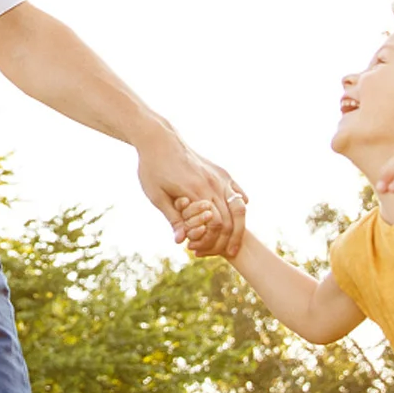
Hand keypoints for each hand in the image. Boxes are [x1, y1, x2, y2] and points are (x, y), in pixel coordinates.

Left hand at [133, 128, 246, 256]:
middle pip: (232, 219)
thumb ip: (172, 218)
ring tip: (235, 242)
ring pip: (239, 206)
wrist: (158, 138)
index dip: (211, 241)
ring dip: (240, 226)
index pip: (216, 224)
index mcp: (196, 190)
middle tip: (228, 254)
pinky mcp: (220, 171)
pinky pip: (237, 192)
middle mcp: (212, 183)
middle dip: (230, 239)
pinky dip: (240, 206)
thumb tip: (181, 241)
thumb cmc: (153, 167)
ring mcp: (219, 176)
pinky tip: (237, 218)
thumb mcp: (156, 195)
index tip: (199, 250)